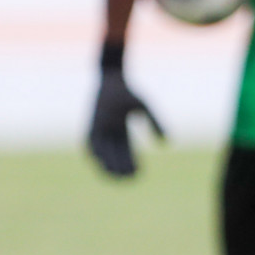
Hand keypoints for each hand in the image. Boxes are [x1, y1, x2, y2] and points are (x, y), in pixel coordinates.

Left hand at [88, 60, 163, 177]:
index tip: (139, 172)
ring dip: (107, 164)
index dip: (132, 163)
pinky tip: (99, 162)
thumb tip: (165, 143)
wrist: (109, 76)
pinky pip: (89, 143)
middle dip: (122, 167)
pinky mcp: (90, 124)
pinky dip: (94, 153)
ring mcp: (98, 127)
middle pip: (115, 155)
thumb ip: (156, 124)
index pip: (127, 151)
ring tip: (115, 176)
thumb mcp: (145, 107)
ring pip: (101, 152)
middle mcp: (108, 130)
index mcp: (120, 128)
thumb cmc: (127, 91)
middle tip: (129, 178)